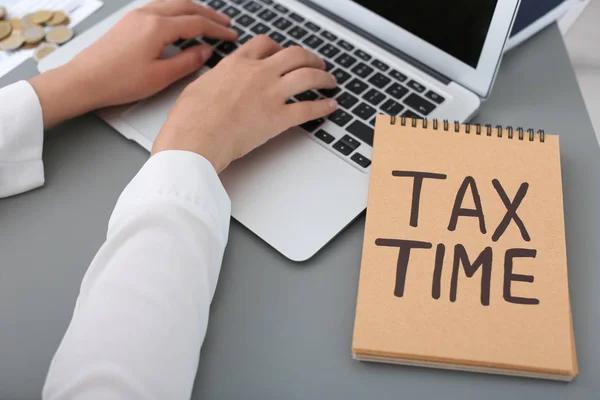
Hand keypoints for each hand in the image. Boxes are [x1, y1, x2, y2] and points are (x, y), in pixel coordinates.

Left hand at [29, 0, 236, 127]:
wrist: (84, 80)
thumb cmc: (118, 81)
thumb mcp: (160, 77)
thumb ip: (187, 62)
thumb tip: (204, 51)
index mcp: (157, 27)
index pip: (196, 23)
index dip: (217, 29)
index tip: (231, 35)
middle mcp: (147, 14)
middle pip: (186, 6)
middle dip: (209, 14)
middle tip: (226, 23)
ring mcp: (136, 16)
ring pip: (172, 4)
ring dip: (193, 10)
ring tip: (207, 20)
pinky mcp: (128, 22)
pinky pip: (159, 7)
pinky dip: (176, 11)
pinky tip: (180, 21)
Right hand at [152, 36, 337, 172]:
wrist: (194, 140)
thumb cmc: (190, 120)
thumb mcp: (199, 86)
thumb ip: (217, 79)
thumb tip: (219, 81)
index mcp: (237, 63)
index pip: (265, 44)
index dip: (279, 47)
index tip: (284, 53)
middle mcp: (258, 73)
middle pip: (294, 55)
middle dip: (310, 58)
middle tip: (317, 64)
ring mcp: (270, 94)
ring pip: (308, 76)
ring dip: (324, 77)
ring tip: (330, 82)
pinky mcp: (278, 118)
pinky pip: (309, 108)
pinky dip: (323, 107)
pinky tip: (330, 106)